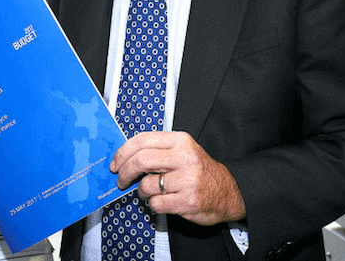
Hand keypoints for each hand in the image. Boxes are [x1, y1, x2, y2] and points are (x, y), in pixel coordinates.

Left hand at [111, 131, 245, 225]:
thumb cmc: (199, 171)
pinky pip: (156, 203)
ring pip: (147, 185)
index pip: (143, 140)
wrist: (229, 191)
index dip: (123, 152)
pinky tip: (162, 201)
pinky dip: (153, 204)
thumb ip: (158, 150)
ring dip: (141, 192)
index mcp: (181, 141)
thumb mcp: (183, 151)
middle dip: (125, 173)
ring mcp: (188, 180)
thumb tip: (125, 157)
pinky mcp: (188, 201)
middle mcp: (185, 157)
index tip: (116, 163)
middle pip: (141, 161)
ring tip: (149, 192)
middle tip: (121, 180)